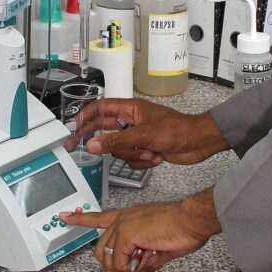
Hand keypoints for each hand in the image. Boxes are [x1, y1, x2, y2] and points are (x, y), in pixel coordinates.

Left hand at [60, 189, 220, 271]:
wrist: (191, 219)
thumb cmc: (183, 228)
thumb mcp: (161, 247)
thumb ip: (148, 257)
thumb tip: (144, 268)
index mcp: (129, 217)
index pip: (99, 217)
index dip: (81, 219)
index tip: (65, 216)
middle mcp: (122, 219)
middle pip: (100, 250)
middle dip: (116, 269)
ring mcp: (122, 226)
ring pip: (108, 259)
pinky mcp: (126, 233)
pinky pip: (119, 262)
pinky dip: (131, 270)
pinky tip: (144, 266)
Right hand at [63, 98, 228, 168]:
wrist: (199, 143)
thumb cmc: (178, 129)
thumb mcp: (144, 135)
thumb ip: (116, 141)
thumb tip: (93, 144)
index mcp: (131, 109)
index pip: (100, 108)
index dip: (85, 116)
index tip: (73, 127)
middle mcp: (132, 121)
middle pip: (107, 131)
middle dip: (102, 142)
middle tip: (78, 146)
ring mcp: (139, 136)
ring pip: (120, 150)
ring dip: (133, 155)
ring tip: (149, 152)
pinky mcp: (146, 149)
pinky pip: (132, 160)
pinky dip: (143, 162)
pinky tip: (156, 158)